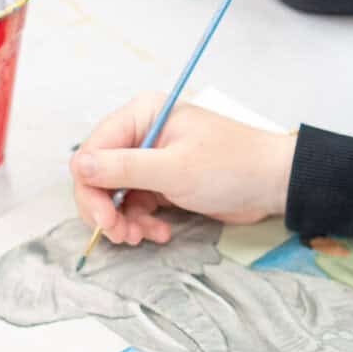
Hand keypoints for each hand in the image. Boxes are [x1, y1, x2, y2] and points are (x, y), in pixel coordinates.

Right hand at [70, 93, 296, 244]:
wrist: (274, 184)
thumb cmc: (233, 166)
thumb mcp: (175, 169)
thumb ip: (124, 168)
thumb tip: (78, 165)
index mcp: (143, 114)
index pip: (93, 150)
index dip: (90, 187)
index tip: (104, 219)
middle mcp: (142, 133)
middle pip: (98, 175)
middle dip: (105, 209)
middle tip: (120, 235)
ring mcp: (151, 159)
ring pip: (115, 195)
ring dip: (124, 221)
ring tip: (142, 237)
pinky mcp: (162, 182)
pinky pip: (135, 205)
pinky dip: (141, 223)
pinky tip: (159, 233)